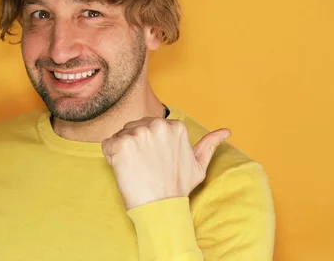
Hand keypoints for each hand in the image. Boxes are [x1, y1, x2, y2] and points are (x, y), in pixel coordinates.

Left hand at [101, 117, 230, 209]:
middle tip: (144, 167)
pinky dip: (110, 157)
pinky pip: (107, 145)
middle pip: (133, 127)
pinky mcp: (121, 145)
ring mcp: (138, 134)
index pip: (149, 126)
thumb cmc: (177, 187)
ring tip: (136, 169)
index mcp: (174, 126)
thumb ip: (209, 145)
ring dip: (123, 151)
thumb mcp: (198, 165)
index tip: (154, 161)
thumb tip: (226, 131)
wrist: (160, 208)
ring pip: (120, 135)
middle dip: (135, 144)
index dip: (148, 144)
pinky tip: (124, 170)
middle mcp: (157, 125)